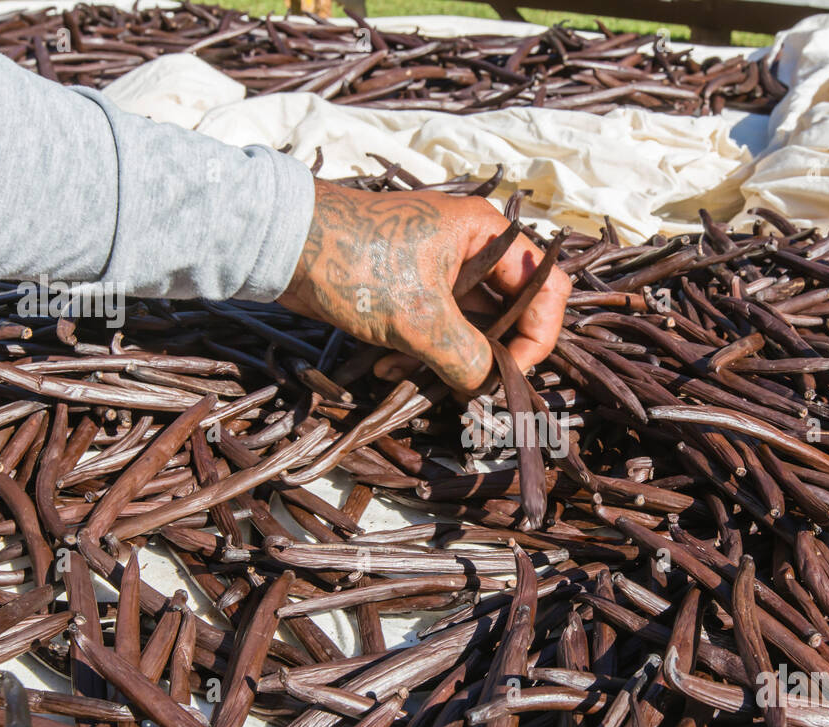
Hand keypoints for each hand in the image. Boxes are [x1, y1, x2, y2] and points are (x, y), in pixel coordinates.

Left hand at [277, 180, 569, 391]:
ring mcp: (440, 269)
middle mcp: (471, 248)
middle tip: (465, 385)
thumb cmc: (357, 264)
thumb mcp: (420, 319)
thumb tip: (487, 389)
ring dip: (447, 361)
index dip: (538, 337)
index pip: (545, 289)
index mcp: (486, 235)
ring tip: (410, 371)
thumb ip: (467, 359)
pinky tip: (385, 365)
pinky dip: (419, 354)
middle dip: (486, 355)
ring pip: (470, 328)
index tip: (508, 374)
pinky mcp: (411, 289)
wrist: (283, 245)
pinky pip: (436, 330)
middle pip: (510, 312)